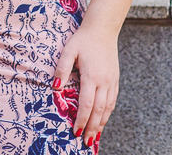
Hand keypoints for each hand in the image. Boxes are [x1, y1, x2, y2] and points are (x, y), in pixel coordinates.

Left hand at [53, 23, 118, 149]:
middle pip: (99, 110)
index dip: (81, 119)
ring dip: (101, 124)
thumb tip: (56, 87)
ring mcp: (112, 81)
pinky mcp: (115, 80)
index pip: (87, 103)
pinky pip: (113, 101)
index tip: (75, 130)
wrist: (103, 30)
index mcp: (91, 76)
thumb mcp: (68, 50)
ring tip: (94, 136)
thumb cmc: (82, 40)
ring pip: (108, 108)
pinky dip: (108, 113)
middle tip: (85, 141)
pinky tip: (103, 120)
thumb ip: (62, 68)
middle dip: (92, 127)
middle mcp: (104, 81)